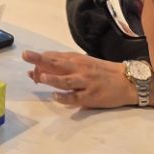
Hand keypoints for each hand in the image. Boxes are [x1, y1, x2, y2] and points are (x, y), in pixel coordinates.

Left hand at [21, 50, 139, 109]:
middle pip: (57, 64)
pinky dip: (65, 98)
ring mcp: (85, 83)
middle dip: (40, 60)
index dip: (39, 59)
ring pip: (66, 81)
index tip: (28, 63)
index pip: (54, 57)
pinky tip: (55, 97)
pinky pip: (75, 98)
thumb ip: (63, 65)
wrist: (127, 81)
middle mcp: (80, 69)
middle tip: (26, 55)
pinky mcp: (91, 97)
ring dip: (53, 79)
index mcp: (77, 59)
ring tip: (40, 77)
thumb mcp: (83, 63)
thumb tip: (38, 68)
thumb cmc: (102, 72)